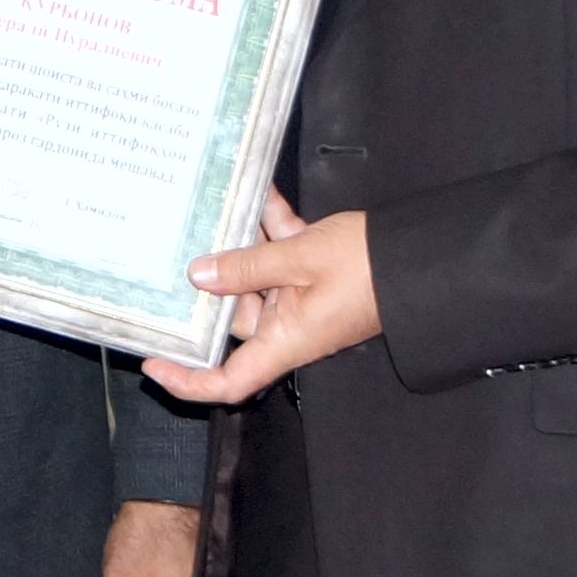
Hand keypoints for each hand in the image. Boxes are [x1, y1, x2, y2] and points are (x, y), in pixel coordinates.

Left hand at [144, 189, 379, 404]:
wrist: (421, 252)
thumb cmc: (369, 266)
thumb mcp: (300, 259)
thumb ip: (248, 266)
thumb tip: (200, 275)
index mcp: (287, 340)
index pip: (230, 382)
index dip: (189, 381)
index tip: (155, 365)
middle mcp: (291, 326)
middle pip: (237, 316)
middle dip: (214, 282)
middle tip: (183, 249)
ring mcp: (304, 300)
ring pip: (257, 276)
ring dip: (242, 245)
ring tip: (219, 211)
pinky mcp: (317, 274)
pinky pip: (283, 253)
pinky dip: (272, 227)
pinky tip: (258, 194)